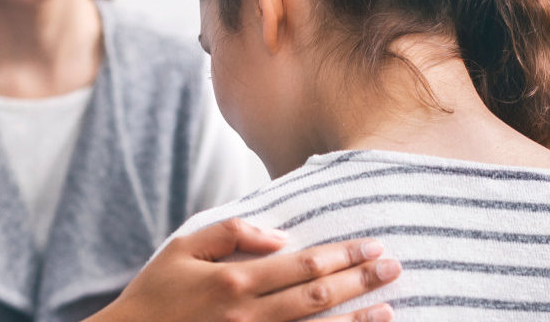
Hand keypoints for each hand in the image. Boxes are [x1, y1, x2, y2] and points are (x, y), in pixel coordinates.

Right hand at [88, 218, 397, 321]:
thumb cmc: (156, 293)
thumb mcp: (183, 249)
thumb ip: (231, 234)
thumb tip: (280, 237)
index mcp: (234, 281)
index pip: (302, 265)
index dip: (342, 256)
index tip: (371, 246)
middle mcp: (248, 316)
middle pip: (318, 298)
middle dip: (360, 281)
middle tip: (394, 267)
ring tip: (388, 309)